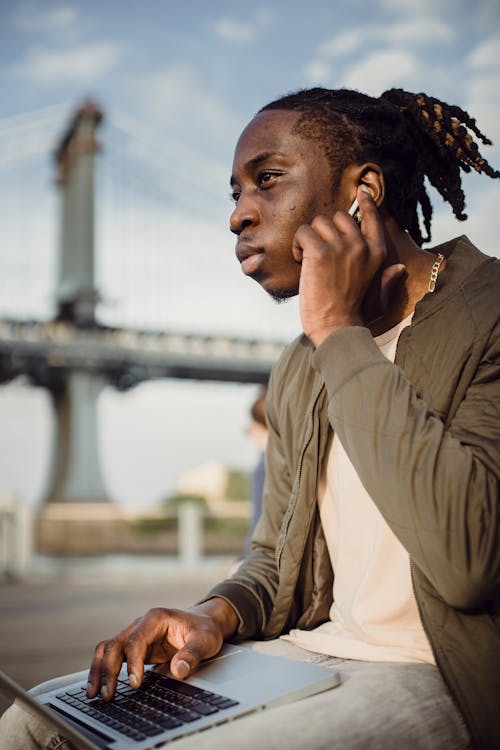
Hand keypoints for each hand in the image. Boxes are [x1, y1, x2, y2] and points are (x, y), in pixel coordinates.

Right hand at [86, 598, 237, 700]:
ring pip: (108, 649)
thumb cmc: (204, 629)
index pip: (136, 640)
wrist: (204, 623)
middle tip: (107, 695)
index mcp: (156, 618)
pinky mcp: (134, 648)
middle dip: (108, 670)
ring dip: (99, 670)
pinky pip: (113, 657)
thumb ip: (193, 654)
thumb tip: (179, 670)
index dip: (133, 663)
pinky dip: (104, 670)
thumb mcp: (206, 640)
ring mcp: (135, 635)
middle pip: (115, 644)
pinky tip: (100, 687)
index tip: (135, 684)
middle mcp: (141, 624)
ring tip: (93, 694)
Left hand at [292, 187, 404, 346]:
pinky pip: (302, 232)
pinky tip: (299, 261)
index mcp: (377, 253)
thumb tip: (400, 269)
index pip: (372, 218)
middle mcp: (361, 245)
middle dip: (325, 231)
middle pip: (339, 216)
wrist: (337, 328)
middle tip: (319, 253)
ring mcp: (340, 246)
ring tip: (307, 261)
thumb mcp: (379, 298)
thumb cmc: (356, 316)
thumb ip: (387, 280)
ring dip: (309, 239)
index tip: (362, 191)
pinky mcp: (319, 251)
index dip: (366, 203)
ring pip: (318, 223)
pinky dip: (296, 245)